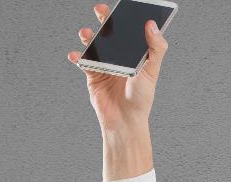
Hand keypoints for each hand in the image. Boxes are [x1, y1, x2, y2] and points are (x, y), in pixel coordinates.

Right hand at [66, 3, 167, 132]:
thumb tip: (152, 24)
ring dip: (89, 36)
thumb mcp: (151, 70)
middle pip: (110, 32)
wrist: (124, 120)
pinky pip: (82, 61)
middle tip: (101, 9)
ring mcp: (105, 63)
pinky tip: (75, 55)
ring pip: (94, 43)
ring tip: (87, 33)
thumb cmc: (141, 98)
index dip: (128, 17)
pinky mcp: (92, 74)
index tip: (125, 6)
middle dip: (105, 18)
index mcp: (135, 54)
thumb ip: (154, 48)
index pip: (131, 30)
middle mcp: (120, 56)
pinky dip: (77, 56)